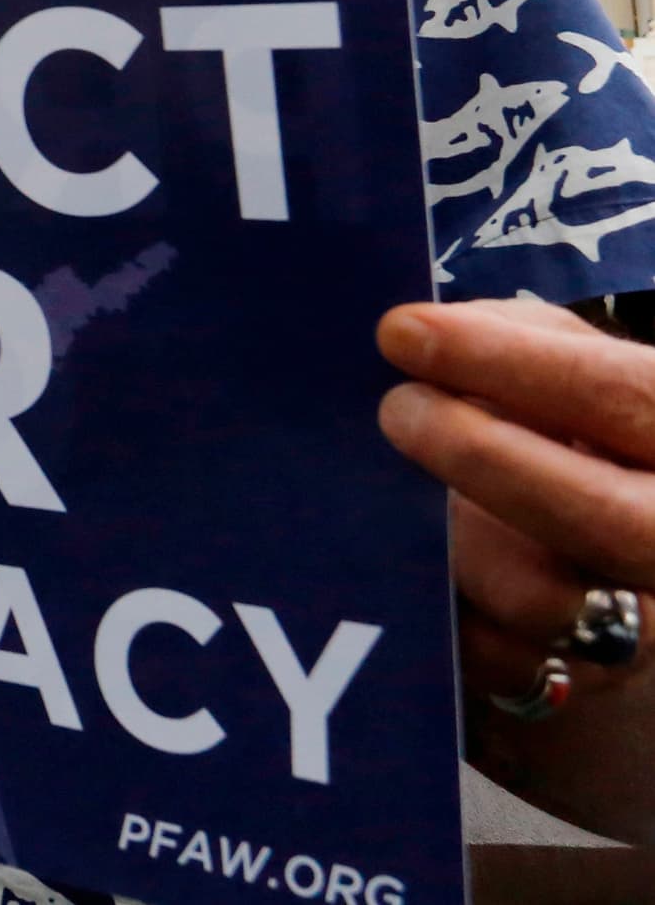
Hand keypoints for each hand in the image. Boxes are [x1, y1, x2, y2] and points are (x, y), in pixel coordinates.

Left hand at [379, 300, 654, 702]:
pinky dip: (443, 610)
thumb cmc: (598, 455)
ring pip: (543, 598)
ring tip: (413, 501)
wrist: (635, 604)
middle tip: (396, 411)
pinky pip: (496, 662)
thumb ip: (530, 341)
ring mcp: (652, 631)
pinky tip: (424, 569)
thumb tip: (432, 331)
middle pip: (610, 518)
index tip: (402, 334)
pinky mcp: (589, 695)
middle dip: (482, 456)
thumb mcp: (591, 383)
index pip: (629, 397)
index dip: (512, 362)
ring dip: (453, 542)